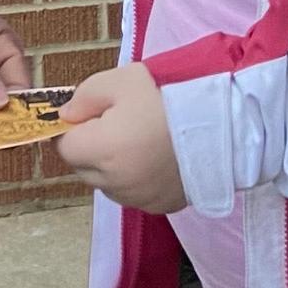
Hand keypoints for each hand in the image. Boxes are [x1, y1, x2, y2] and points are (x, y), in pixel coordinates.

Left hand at [53, 63, 185, 212]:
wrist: (222, 121)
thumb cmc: (168, 96)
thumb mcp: (120, 81)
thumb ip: (83, 97)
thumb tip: (65, 116)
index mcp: (102, 151)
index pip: (65, 148)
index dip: (72, 130)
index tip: (90, 116)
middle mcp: (116, 183)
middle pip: (84, 169)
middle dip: (90, 148)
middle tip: (118, 124)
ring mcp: (139, 198)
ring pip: (108, 184)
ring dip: (112, 167)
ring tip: (140, 141)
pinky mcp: (160, 206)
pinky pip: (134, 195)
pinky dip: (136, 180)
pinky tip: (154, 159)